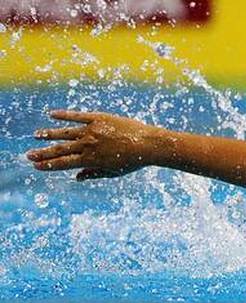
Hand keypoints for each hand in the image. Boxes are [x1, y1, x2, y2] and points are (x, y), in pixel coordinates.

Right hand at [26, 110, 161, 180]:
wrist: (148, 144)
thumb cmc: (132, 161)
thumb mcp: (113, 172)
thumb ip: (93, 174)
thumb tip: (76, 177)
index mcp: (91, 160)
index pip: (64, 163)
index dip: (49, 165)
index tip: (37, 166)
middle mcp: (88, 145)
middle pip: (61, 149)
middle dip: (43, 153)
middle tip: (28, 155)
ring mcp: (92, 130)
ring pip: (65, 132)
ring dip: (49, 134)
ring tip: (37, 135)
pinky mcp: (98, 118)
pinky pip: (77, 115)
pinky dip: (64, 115)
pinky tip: (52, 114)